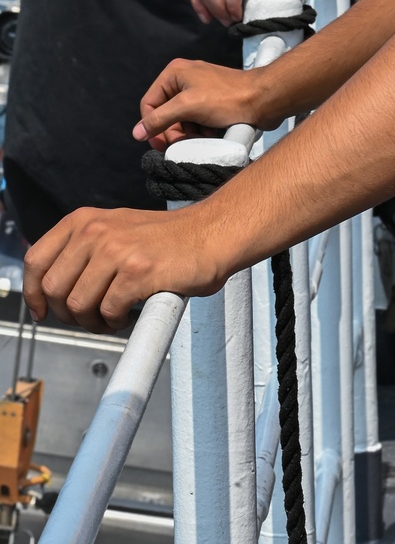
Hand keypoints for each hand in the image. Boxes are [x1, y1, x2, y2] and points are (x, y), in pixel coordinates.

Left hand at [22, 204, 226, 333]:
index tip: (43, 310)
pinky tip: (128, 316)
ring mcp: (116, 250)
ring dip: (92, 322)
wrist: (212, 234)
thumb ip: (84, 249)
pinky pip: (108, 312)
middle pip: (53, 289)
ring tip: (111, 319)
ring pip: (77, 305)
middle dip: (67, 314)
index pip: (35, 260)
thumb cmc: (167, 239)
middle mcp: (95, 231)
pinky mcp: (137, 272)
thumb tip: (52, 289)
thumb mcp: (115, 228)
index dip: (33, 293)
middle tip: (90, 318)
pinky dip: (115, 322)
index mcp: (84, 220)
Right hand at [133, 58, 280, 149]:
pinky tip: (212, 133)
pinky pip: (196, 121)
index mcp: (174, 73)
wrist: (263, 100)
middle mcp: (184, 79)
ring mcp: (198, 90)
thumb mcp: (188, 107)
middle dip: (174, 131)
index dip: (152, 126)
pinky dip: (200, 131)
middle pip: (165, 114)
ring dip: (188, 133)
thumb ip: (160, 119)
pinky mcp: (211, 102)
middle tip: (183, 144)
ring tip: (204, 136)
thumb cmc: (228, 98)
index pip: (149, 104)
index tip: (160, 145)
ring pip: (181, 120)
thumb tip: (136, 133)